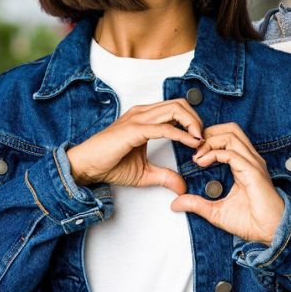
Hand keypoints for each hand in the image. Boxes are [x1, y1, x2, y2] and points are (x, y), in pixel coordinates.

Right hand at [66, 99, 203, 192]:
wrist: (86, 167)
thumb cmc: (109, 165)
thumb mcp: (145, 173)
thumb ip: (165, 176)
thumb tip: (182, 186)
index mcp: (145, 118)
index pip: (177, 109)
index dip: (193, 122)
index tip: (201, 141)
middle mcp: (142, 113)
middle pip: (180, 104)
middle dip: (197, 120)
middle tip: (204, 139)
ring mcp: (138, 119)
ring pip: (175, 110)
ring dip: (193, 124)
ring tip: (200, 141)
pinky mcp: (134, 130)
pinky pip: (165, 128)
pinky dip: (182, 135)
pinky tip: (191, 144)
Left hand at [171, 123, 283, 242]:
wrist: (269, 233)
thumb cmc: (251, 222)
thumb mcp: (215, 212)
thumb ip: (196, 204)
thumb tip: (176, 203)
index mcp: (245, 164)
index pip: (228, 137)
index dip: (209, 140)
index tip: (194, 155)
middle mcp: (250, 160)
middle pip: (230, 129)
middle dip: (209, 133)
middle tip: (194, 149)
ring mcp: (253, 164)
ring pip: (231, 135)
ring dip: (209, 141)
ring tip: (197, 156)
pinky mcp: (252, 171)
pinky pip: (231, 153)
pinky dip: (213, 154)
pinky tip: (202, 163)